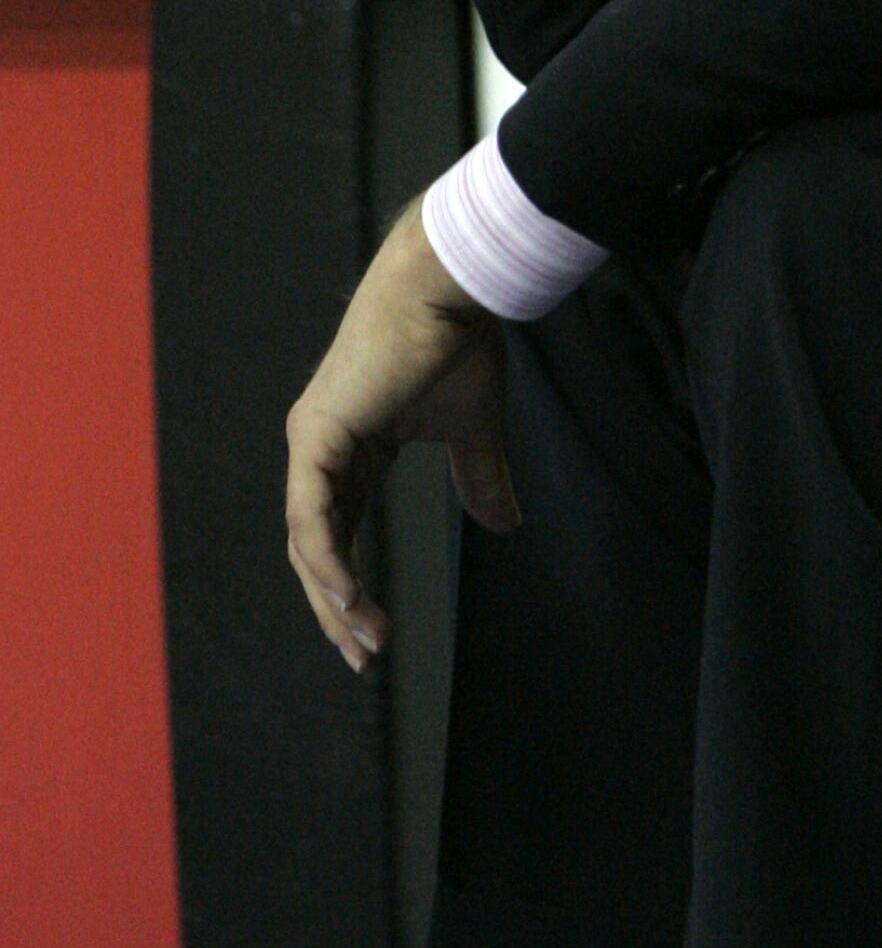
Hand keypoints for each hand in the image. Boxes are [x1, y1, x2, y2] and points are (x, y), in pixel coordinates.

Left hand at [284, 203, 519, 672]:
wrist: (450, 287)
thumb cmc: (459, 342)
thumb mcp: (473, 428)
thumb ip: (479, 478)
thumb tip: (506, 527)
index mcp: (349, 448)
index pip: (339, 534)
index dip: (354, 588)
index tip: (377, 638)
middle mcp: (321, 449)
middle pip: (317, 549)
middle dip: (338, 610)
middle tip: (364, 660)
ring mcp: (313, 442)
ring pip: (309, 542)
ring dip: (335, 599)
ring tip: (365, 643)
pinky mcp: (318, 434)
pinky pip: (313, 516)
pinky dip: (328, 560)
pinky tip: (349, 598)